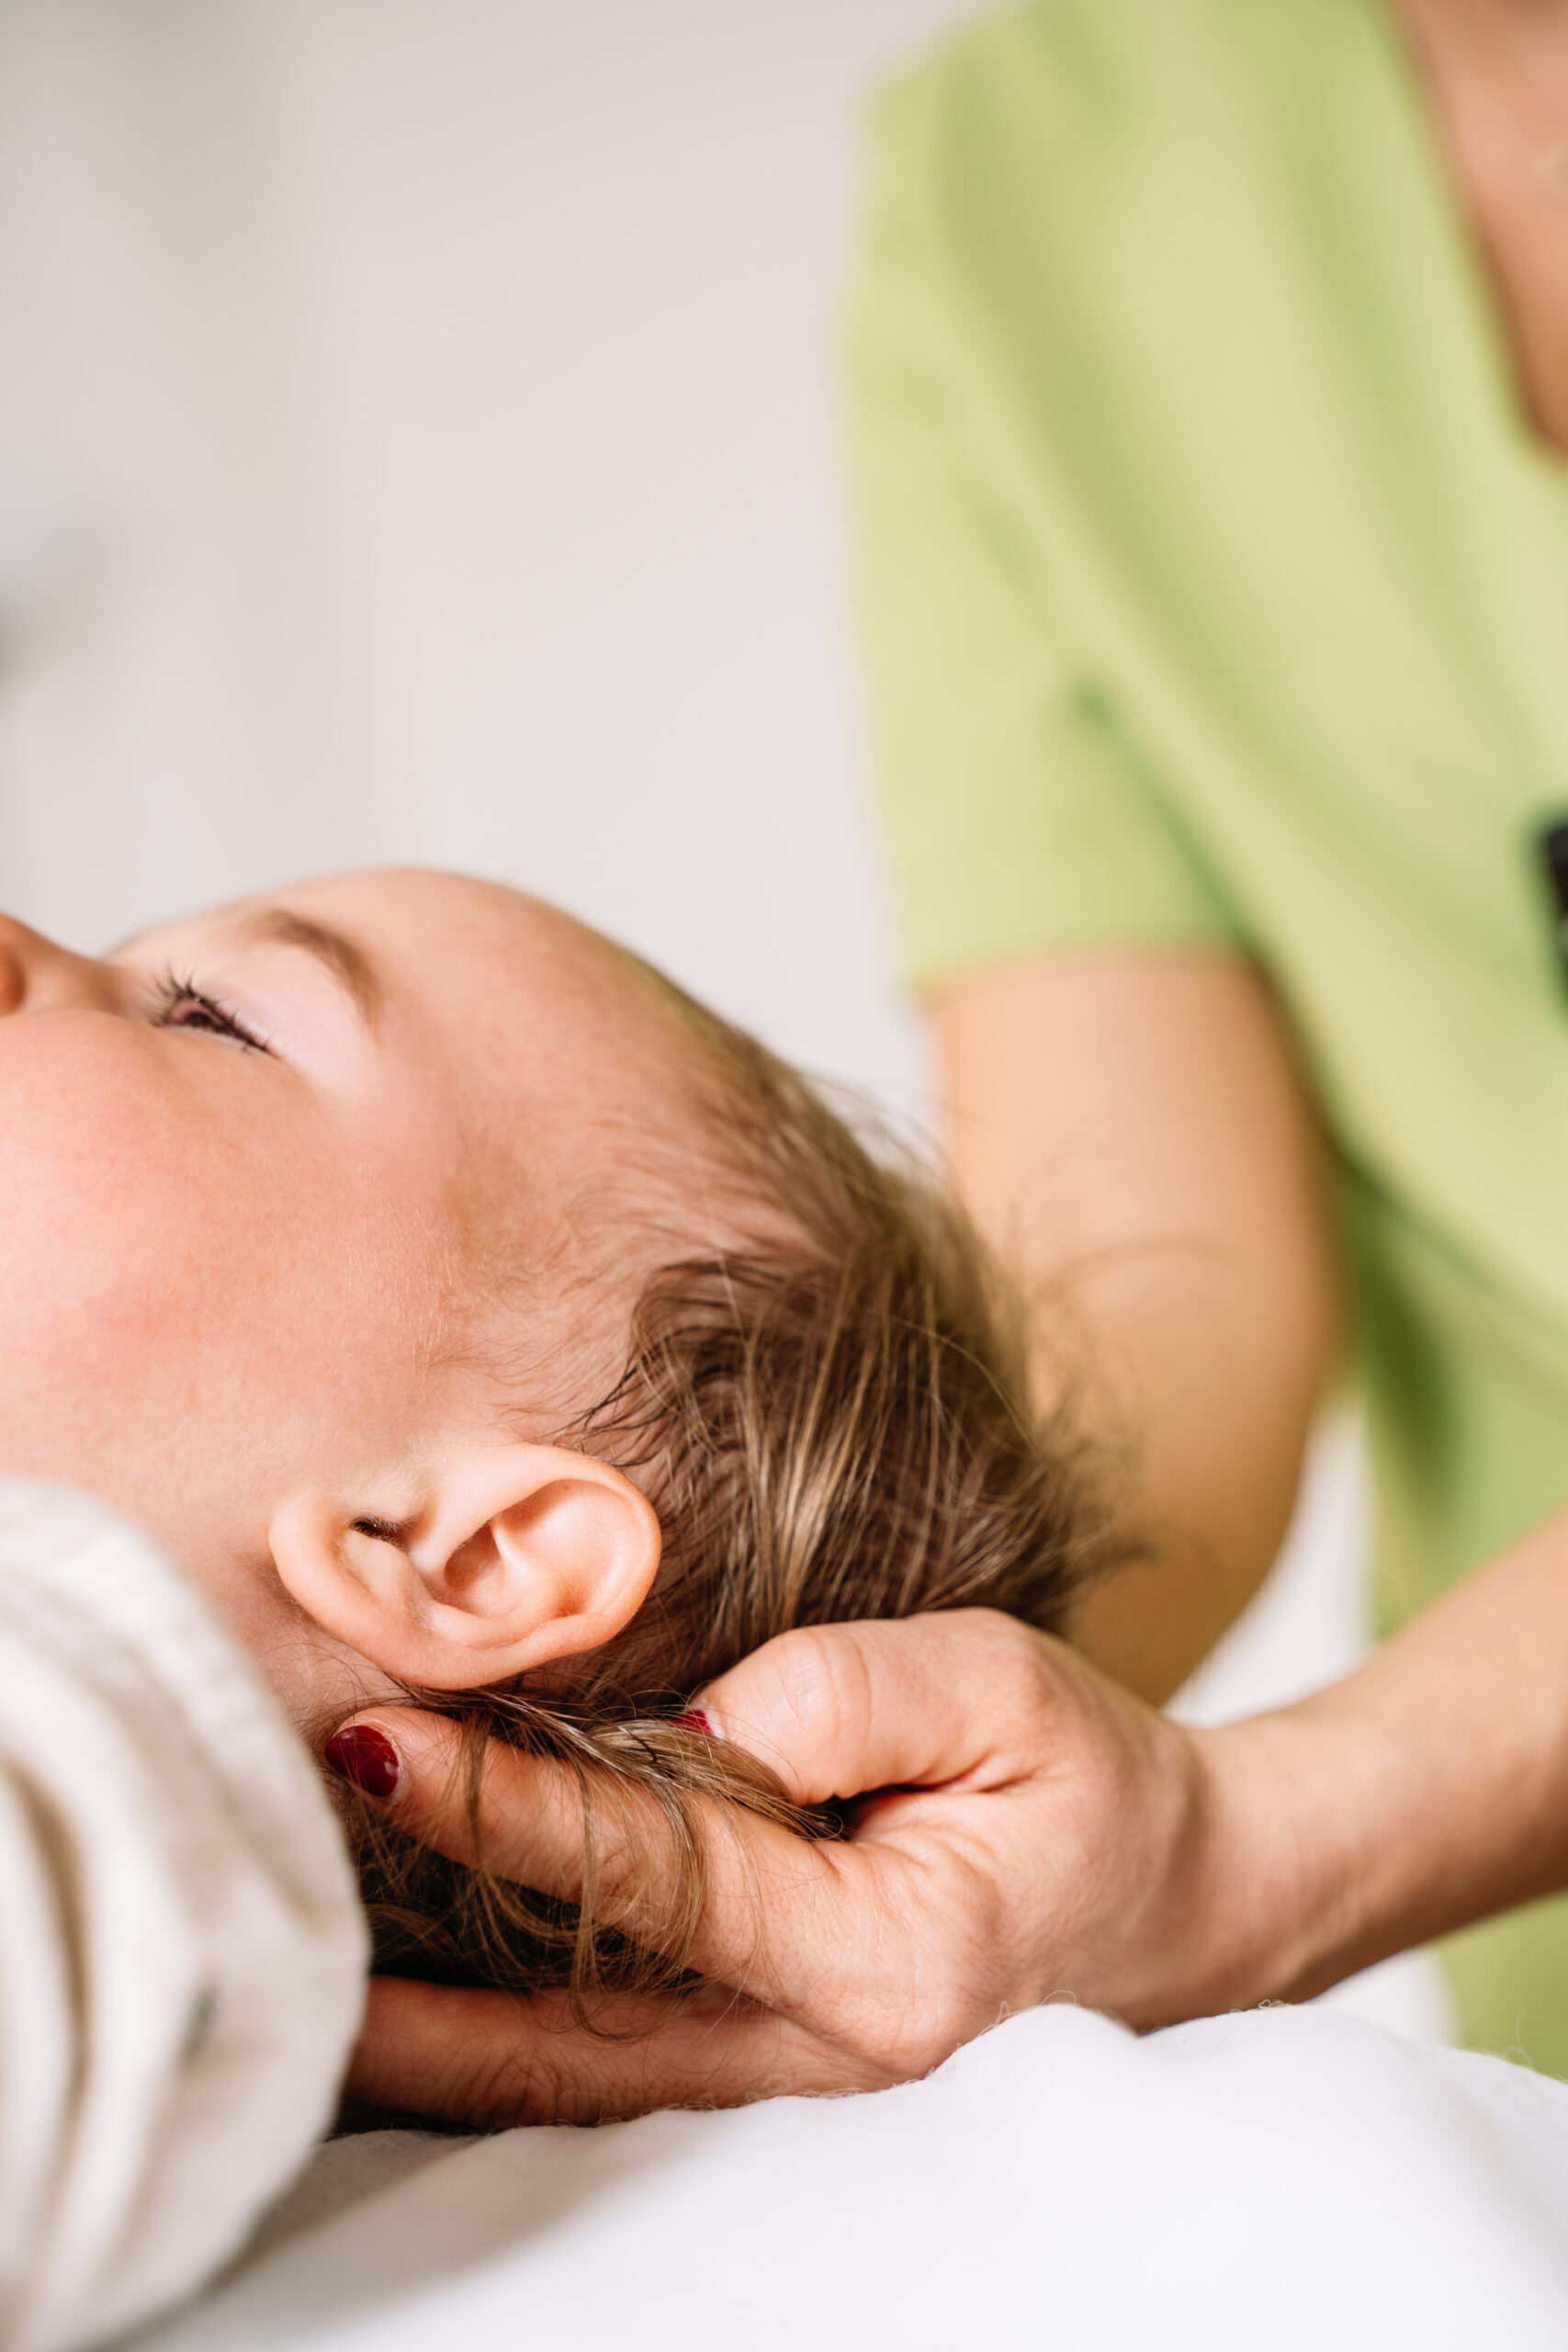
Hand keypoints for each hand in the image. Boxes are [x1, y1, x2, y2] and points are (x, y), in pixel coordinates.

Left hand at [335, 1609, 1291, 2128]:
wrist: (1193, 1905)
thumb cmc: (1093, 1776)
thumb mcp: (1002, 1681)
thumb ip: (842, 1693)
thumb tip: (684, 1725)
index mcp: (896, 1956)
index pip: (661, 1878)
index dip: (511, 1813)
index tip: (379, 1745)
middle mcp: (837, 2063)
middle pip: (587, 2039)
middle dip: (424, 1992)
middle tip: (273, 1920)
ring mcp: (813, 2100)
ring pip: (594, 2094)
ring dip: (450, 2052)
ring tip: (313, 1998)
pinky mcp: (794, 2087)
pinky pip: (634, 2085)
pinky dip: (526, 2059)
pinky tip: (436, 2022)